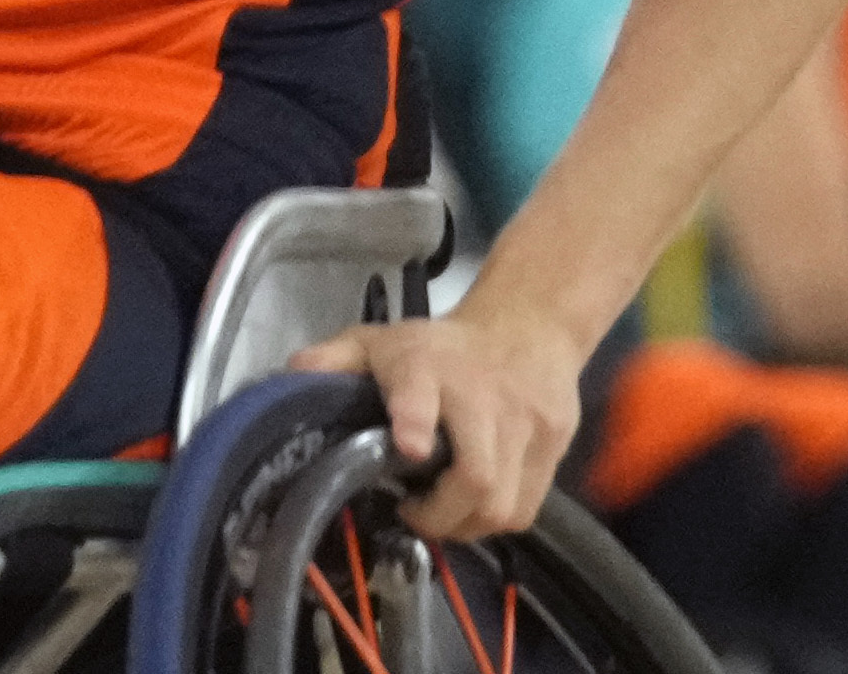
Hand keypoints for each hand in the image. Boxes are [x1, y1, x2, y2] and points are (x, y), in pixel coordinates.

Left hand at [289, 308, 589, 539]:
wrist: (532, 323)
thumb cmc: (444, 348)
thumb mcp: (383, 342)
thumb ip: (337, 360)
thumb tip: (292, 375)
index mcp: (428, 367)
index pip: (421, 389)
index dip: (415, 418)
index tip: (409, 447)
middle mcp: (483, 395)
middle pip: (475, 475)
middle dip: (439, 515)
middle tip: (412, 512)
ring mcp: (526, 421)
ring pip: (503, 504)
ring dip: (467, 524)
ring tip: (444, 510)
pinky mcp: (555, 441)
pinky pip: (526, 506)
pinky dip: (497, 517)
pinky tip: (477, 502)